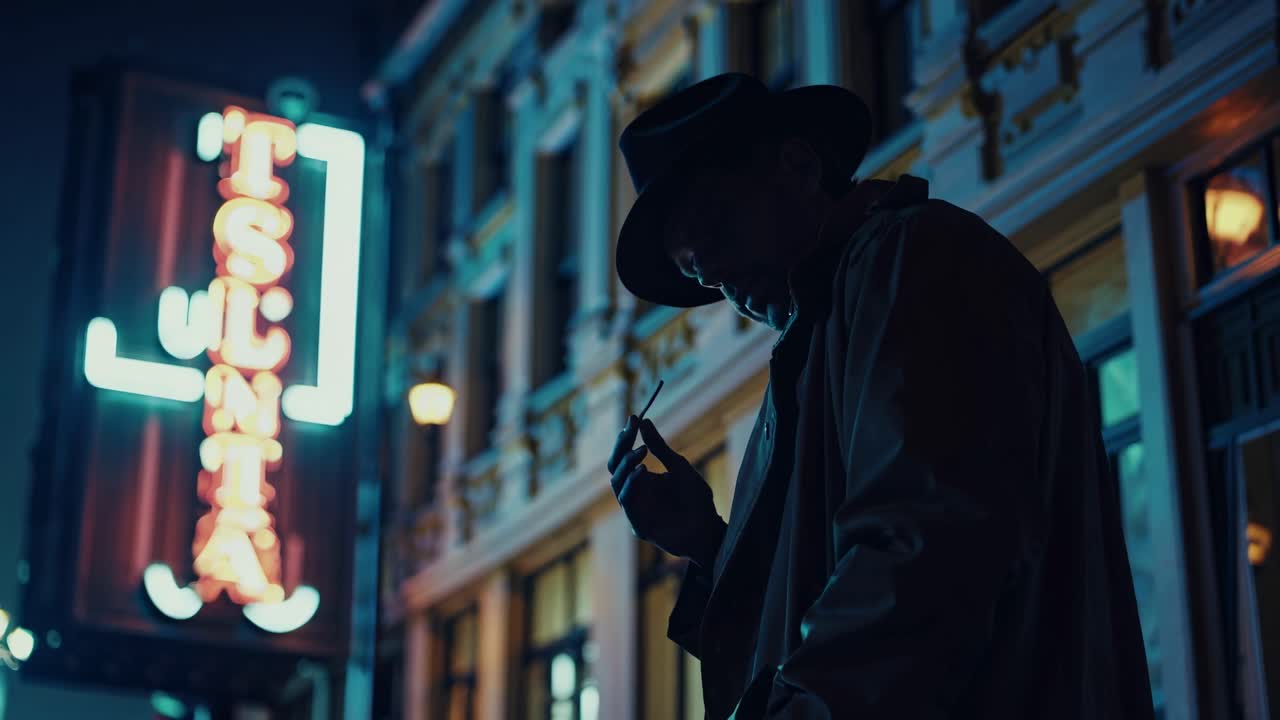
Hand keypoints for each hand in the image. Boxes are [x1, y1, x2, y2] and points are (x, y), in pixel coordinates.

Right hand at [607, 415, 725, 567]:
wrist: (709, 529)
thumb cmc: (696, 499)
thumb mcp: (678, 466)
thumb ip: (659, 447)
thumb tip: (644, 421)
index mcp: (642, 478)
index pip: (624, 455)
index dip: (626, 437)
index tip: (633, 418)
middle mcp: (634, 492)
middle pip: (614, 466)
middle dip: (621, 446)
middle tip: (630, 430)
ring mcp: (634, 508)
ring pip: (616, 482)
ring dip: (626, 463)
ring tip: (642, 451)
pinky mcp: (638, 524)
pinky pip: (627, 500)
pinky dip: (632, 484)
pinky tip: (643, 470)